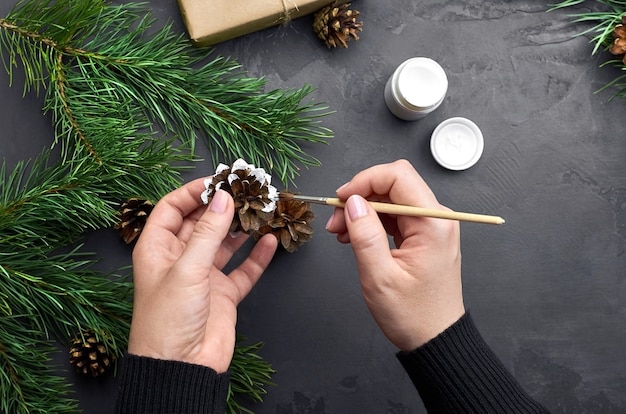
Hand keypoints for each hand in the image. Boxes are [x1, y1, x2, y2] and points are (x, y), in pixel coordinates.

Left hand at [128, 180, 277, 372]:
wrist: (181, 368)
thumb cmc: (166, 322)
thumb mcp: (186, 270)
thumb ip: (208, 233)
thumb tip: (223, 200)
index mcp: (158, 249)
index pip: (172, 208)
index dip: (193, 192)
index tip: (218, 181)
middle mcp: (181, 259)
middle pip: (202, 223)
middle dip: (223, 207)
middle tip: (247, 191)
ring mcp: (203, 276)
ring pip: (225, 244)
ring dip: (242, 228)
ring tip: (262, 210)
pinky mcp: (223, 294)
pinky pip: (243, 269)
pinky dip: (257, 256)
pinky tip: (270, 242)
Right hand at [325, 160, 464, 350]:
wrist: (435, 339)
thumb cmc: (414, 315)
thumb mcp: (380, 277)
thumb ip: (365, 234)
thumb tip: (352, 202)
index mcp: (433, 224)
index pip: (398, 175)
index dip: (364, 180)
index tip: (341, 198)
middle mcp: (437, 219)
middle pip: (393, 184)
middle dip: (360, 196)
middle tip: (336, 220)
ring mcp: (431, 226)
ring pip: (390, 199)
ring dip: (363, 210)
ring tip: (341, 233)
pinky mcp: (423, 235)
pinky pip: (394, 215)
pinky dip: (372, 221)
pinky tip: (355, 237)